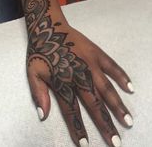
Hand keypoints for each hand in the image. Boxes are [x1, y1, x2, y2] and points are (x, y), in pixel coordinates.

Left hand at [27, 23, 132, 146]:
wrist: (48, 28)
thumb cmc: (40, 51)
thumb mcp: (33, 72)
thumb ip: (39, 94)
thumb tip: (43, 115)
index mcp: (63, 82)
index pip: (72, 111)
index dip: (78, 128)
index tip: (86, 144)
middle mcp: (80, 76)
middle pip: (94, 104)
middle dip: (105, 124)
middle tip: (115, 141)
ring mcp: (91, 64)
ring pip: (107, 89)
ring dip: (118, 106)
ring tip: (128, 121)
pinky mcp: (97, 53)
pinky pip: (112, 66)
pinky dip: (121, 77)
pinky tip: (130, 88)